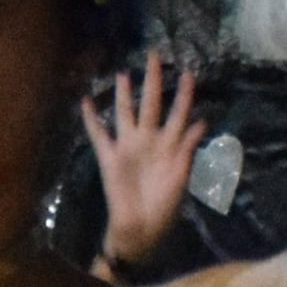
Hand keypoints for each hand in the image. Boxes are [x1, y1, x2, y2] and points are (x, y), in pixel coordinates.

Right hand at [82, 54, 206, 270]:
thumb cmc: (164, 209)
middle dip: (153, 81)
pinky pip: (99, 135)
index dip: (184, 94)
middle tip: (154, 56)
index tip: (188, 72)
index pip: (179, 113)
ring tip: (123, 75)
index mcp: (170, 146)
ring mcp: (128, 147)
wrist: (140, 231)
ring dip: (124, 95)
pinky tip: (86, 102)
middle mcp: (149, 141)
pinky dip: (91, 119)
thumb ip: (188, 149)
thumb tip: (200, 122)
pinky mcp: (109, 158)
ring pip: (126, 113)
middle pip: (152, 104)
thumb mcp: (182, 178)